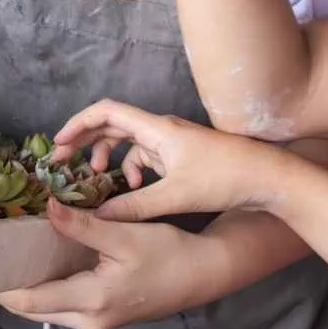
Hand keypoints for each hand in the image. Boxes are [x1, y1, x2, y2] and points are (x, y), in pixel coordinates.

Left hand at [0, 200, 233, 328]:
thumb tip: (47, 207)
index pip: (31, 301)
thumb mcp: (124, 235)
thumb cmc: (169, 255)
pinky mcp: (104, 316)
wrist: (204, 275)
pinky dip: (48, 287)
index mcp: (91, 301)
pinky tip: (39, 263)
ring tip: (5, 259)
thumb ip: (82, 226)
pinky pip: (64, 305)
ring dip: (27, 288)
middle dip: (8, 289)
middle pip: (35, 310)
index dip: (0, 289)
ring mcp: (97, 322)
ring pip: (49, 309)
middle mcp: (89, 320)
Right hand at [55, 99, 292, 222]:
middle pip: (112, 124)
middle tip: (63, 161)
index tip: (58, 144)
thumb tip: (99, 216)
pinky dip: (133, 169)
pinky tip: (135, 189)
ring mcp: (172, 141)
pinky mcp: (182, 155)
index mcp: (157, 130)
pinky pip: (146, 155)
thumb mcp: (175, 197)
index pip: (107, 112)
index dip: (78, 124)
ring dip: (110, 157)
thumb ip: (134, 207)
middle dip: (86, 141)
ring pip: (129, 141)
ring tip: (97, 178)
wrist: (269, 178)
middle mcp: (162, 129)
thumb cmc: (225, 180)